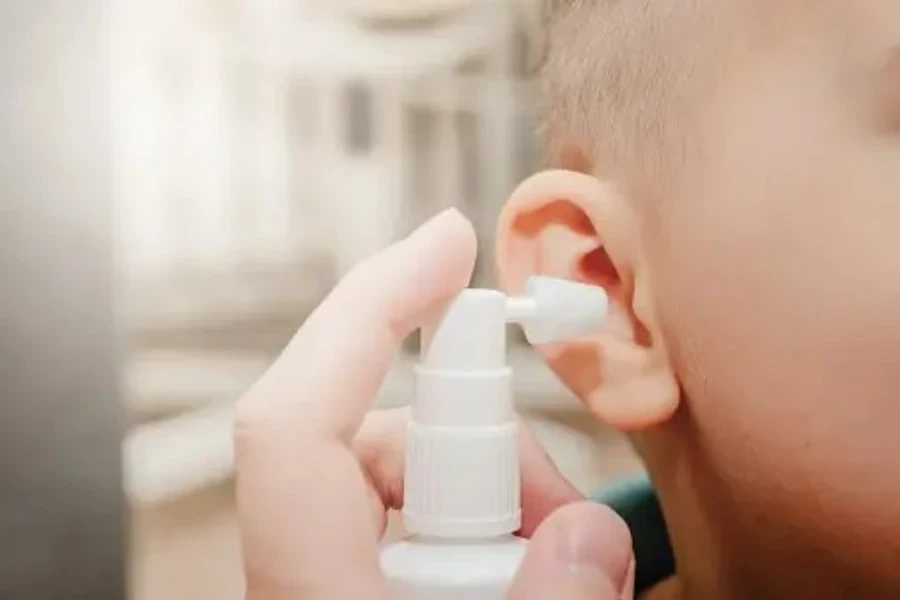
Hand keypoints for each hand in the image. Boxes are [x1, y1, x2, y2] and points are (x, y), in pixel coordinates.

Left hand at [234, 209, 635, 598]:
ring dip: (499, 497)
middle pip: (376, 437)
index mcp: (312, 595)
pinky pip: (411, 518)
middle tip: (567, 515)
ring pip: (403, 478)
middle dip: (489, 445)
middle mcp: (304, 577)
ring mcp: (329, 581)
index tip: (447, 242)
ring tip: (568, 561)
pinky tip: (539, 576)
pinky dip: (480, 526)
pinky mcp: (354, 589)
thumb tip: (590, 536)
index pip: (296, 419)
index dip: (366, 308)